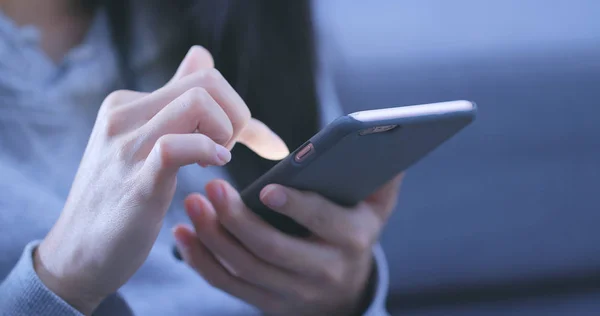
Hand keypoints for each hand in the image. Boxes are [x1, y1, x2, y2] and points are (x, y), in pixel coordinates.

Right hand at [34, 46, 288, 313]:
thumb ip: (174, 101)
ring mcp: (127, 146)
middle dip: (237, 116)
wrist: (77, 253)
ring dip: (227, 132)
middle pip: (207, 82)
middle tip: (229, 151)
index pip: (201, 75)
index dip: (235, 106)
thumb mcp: (142, 141)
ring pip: (199, 102)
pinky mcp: (136, 181)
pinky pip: (177, 146)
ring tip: (218, 161)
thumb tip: (204, 55)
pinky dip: (208, 150)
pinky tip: (214, 165)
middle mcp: (124, 114)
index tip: (251, 140)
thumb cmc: (121, 199)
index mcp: (129, 103)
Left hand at [173, 174, 402, 314]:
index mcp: (353, 239)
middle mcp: (324, 272)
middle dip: (239, 220)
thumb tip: (386, 134)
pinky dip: (202, 262)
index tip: (266, 187)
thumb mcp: (377, 207)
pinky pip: (229, 286)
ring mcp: (293, 293)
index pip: (324, 223)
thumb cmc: (354, 232)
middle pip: (274, 249)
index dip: (296, 206)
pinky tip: (184, 236)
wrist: (346, 292)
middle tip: (211, 188)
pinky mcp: (268, 303)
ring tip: (193, 205)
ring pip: (245, 269)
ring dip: (213, 238)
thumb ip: (381, 175)